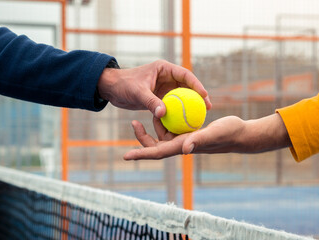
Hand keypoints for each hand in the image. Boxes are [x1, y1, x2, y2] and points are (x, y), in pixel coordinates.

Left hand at [97, 60, 211, 117]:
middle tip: (208, 108)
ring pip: (182, 97)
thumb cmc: (123, 85)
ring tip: (201, 117)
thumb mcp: (137, 92)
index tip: (204, 96)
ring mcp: (164, 88)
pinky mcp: (160, 98)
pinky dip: (179, 112)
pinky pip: (173, 105)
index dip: (197, 85)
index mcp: (164, 69)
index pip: (185, 75)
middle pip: (188, 86)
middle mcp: (167, 77)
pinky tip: (186, 122)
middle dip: (198, 96)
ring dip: (190, 106)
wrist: (111, 89)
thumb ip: (150, 102)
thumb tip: (163, 113)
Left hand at [123, 114, 290, 159]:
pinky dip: (166, 119)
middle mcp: (181, 144)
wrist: (240, 133)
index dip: (141, 154)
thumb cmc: (229, 133)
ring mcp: (185, 138)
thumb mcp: (213, 134)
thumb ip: (199, 140)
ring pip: (162, 134)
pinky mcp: (190, 131)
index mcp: (182, 147)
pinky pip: (173, 126)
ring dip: (152, 125)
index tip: (125, 156)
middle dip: (141, 138)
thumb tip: (184, 149)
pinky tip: (164, 107)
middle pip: (155, 144)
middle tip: (133, 122)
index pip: (157, 152)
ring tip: (147, 110)